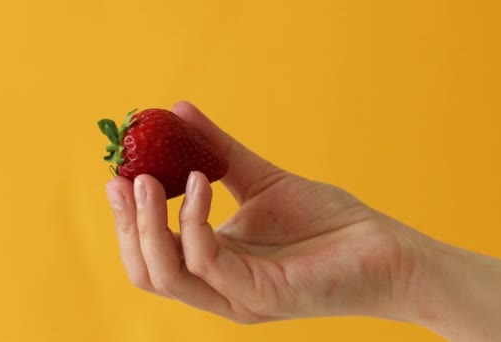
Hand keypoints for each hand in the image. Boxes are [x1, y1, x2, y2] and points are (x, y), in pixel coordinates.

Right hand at [105, 101, 426, 322]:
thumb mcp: (261, 179)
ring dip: (148, 223)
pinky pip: (206, 260)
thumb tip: (178, 111)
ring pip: (165, 273)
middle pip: (145, 270)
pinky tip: (201, 180)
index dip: (126, 217)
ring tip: (149, 176)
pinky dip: (193, 219)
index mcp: (215, 265)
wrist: (382, 247)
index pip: (150, 253)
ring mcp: (237, 296)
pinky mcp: (260, 295)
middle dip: (126, 223)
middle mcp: (219, 287)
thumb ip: (218, 151)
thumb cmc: (326, 221)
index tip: (118, 171)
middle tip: (125, 175)